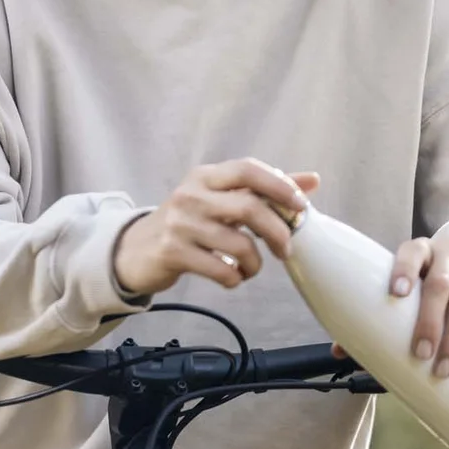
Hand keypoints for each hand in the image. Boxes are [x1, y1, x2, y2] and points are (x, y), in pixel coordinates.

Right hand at [114, 160, 319, 296]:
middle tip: (286, 249)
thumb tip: (312, 180)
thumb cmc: (188, 223)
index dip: (280, 185)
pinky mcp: (173, 252)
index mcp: (206, 177)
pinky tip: (232, 277)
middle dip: (277, 231)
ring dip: (256, 264)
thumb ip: (264, 189)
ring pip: (239, 244)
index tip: (301, 206)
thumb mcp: (219, 199)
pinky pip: (221, 270)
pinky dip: (235, 278)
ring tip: (252, 268)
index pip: (248, 170)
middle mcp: (191, 194)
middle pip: (249, 207)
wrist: (136, 250)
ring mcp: (180, 223)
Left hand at [383, 234, 448, 377]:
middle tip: (421, 354)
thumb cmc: (435, 277)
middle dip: (429, 322)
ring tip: (444, 369)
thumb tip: (353, 351)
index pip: (411, 253)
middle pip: (439, 285)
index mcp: (421, 249)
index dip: (403, 271)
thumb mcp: (419, 278)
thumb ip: (395, 305)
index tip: (397, 293)